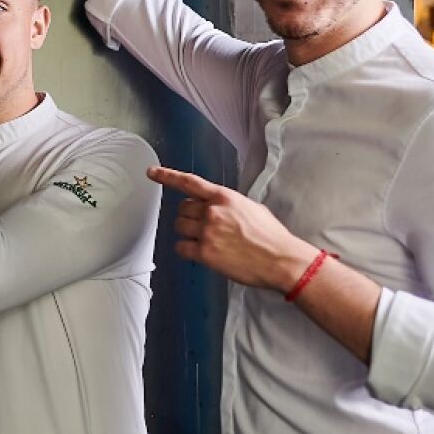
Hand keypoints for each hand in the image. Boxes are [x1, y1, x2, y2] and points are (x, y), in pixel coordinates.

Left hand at [150, 165, 319, 292]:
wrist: (281, 260)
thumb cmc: (272, 236)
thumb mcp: (251, 208)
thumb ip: (229, 204)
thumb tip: (219, 207)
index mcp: (224, 197)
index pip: (188, 182)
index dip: (167, 176)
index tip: (152, 173)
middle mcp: (212, 212)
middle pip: (182, 208)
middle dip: (189, 216)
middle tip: (205, 226)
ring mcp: (207, 232)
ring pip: (179, 227)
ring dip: (188, 233)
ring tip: (208, 240)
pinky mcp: (205, 253)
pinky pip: (181, 248)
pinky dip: (187, 251)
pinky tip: (201, 253)